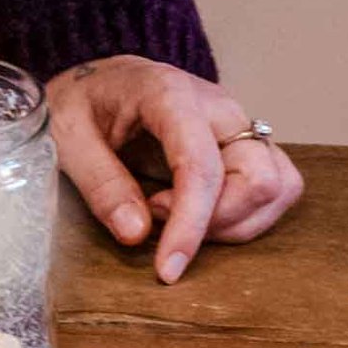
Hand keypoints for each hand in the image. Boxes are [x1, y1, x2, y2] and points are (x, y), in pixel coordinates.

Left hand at [49, 58, 303, 281]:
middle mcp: (218, 107)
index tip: (168, 269)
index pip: (202, 167)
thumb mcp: (68, 137)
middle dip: (218, 221)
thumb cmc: (82, 102)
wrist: (99, 77)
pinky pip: (276, 186)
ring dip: (237, 221)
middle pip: (260, 179)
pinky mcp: (246, 143)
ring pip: (279, 185)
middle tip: (159, 216)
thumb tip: (137, 235)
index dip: (191, 224)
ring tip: (179, 217)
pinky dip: (246, 214)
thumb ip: (101, 184)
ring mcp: (239, 124)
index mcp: (170, 94)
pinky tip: (200, 213)